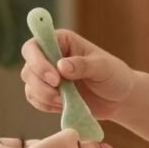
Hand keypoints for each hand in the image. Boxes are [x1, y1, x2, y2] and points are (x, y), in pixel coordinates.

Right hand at [20, 28, 134, 120]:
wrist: (119, 99)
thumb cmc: (115, 75)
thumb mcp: (103, 67)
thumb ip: (83, 65)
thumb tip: (61, 66)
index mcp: (62, 41)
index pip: (35, 45)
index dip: (38, 61)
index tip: (55, 78)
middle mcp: (50, 56)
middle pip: (28, 68)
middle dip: (40, 84)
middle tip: (60, 95)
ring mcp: (47, 75)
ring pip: (29, 85)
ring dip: (44, 97)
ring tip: (65, 102)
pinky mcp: (49, 93)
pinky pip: (35, 100)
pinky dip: (46, 105)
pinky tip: (64, 106)